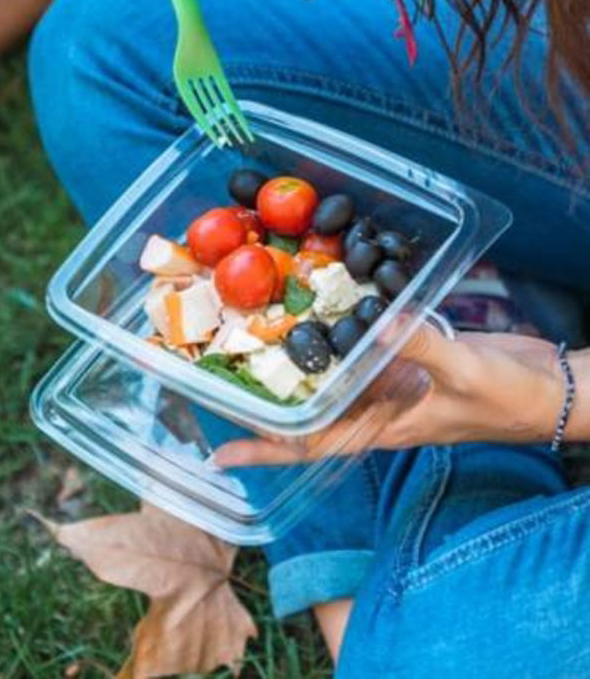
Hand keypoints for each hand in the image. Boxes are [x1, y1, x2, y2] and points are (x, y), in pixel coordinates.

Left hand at [213, 326, 566, 467]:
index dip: (264, 452)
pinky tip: (313, 314)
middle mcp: (375, 410)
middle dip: (263, 404)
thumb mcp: (467, 372)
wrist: (552, 388)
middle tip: (215, 378)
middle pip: (306, 414)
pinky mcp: (403, 362)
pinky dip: (334, 339)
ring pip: (327, 383)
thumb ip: (422, 347)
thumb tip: (378, 324)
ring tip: (247, 342)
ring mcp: (388, 387)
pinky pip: (357, 354)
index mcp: (382, 428)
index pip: (310, 446)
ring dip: (292, 367)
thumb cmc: (513, 397)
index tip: (219, 454)